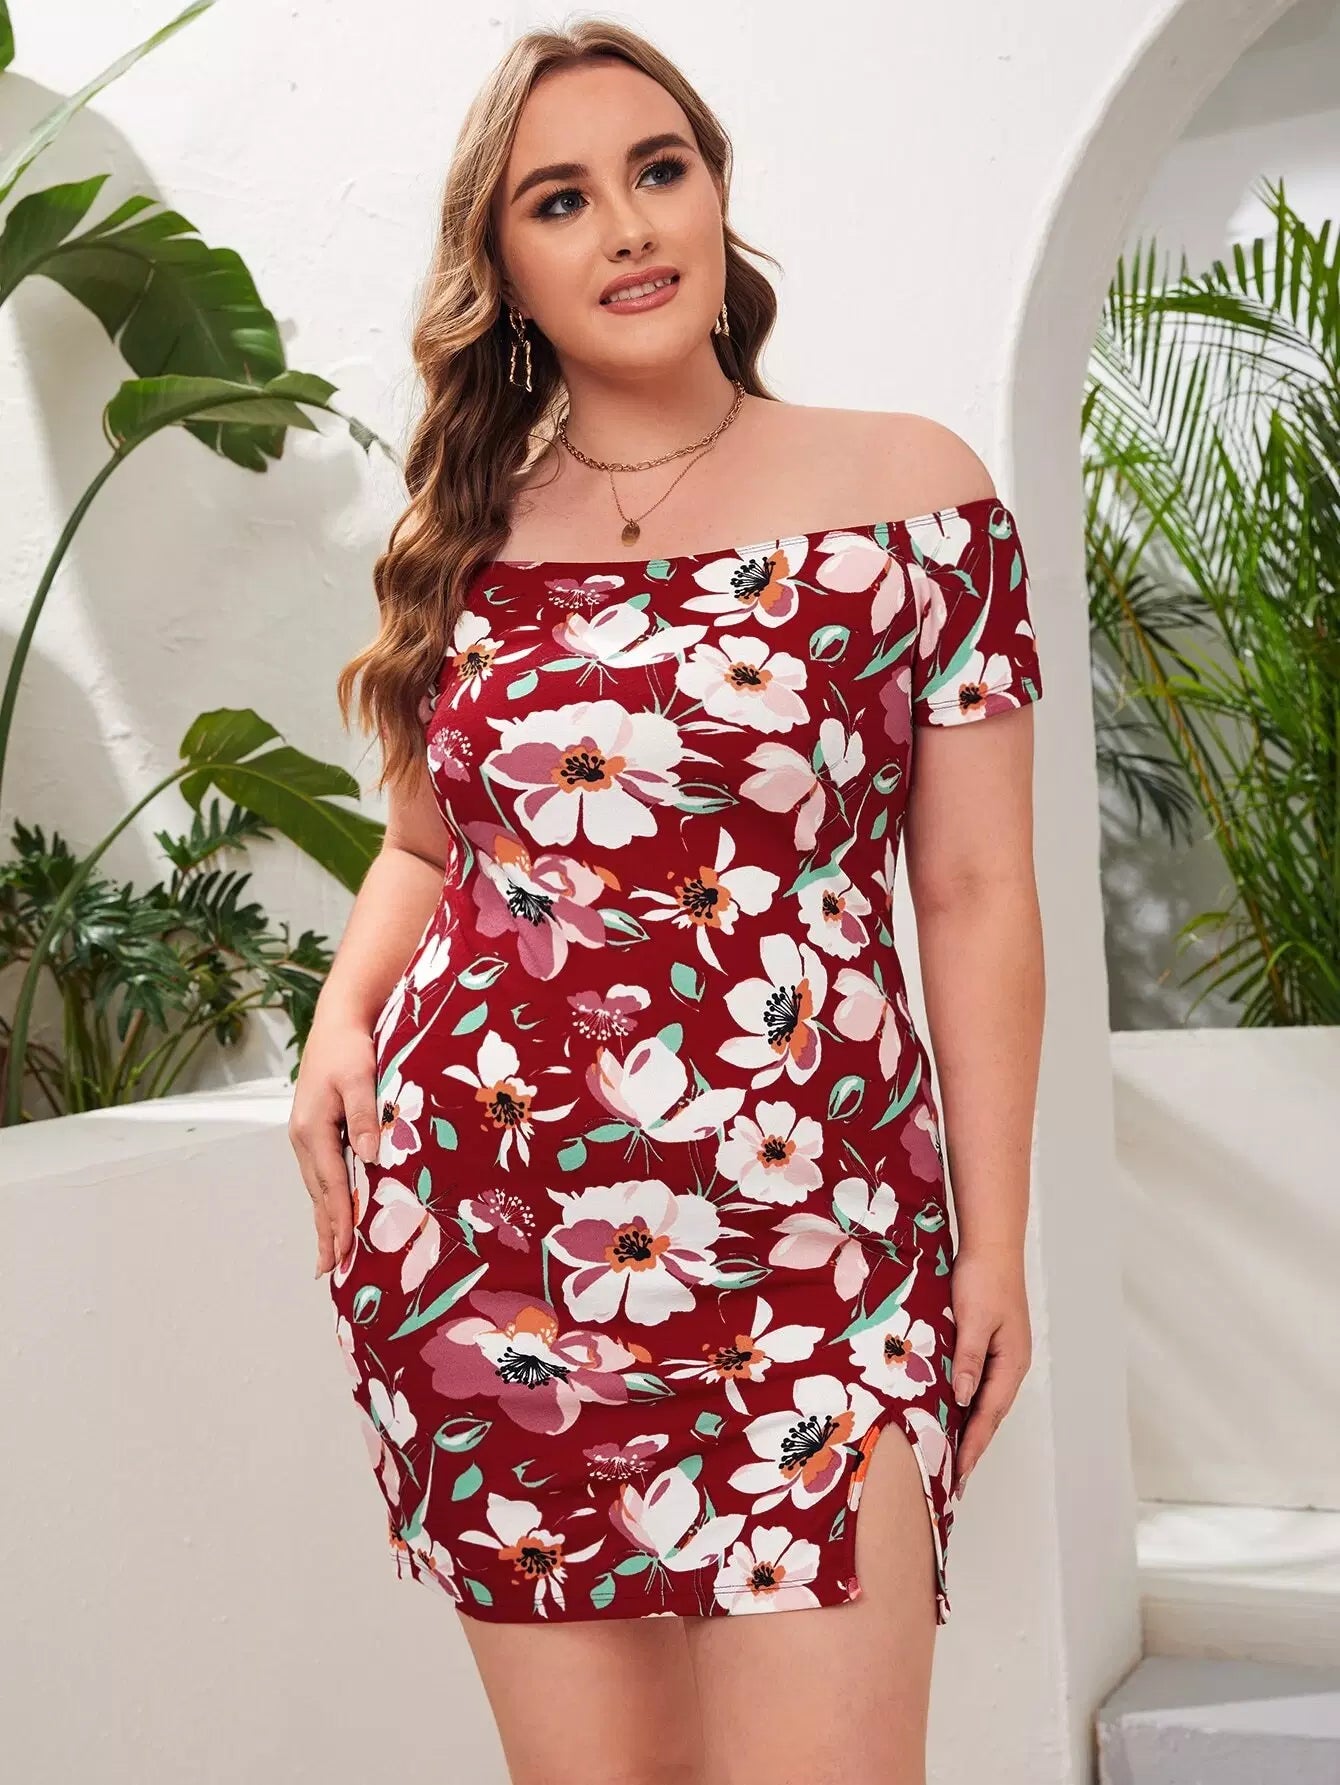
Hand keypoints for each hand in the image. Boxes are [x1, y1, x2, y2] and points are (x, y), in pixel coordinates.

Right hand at [287, 1012, 380, 1277]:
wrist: (339, 1019)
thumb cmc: (351, 1046)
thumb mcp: (360, 1077)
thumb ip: (366, 1116)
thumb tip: (370, 1158)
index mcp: (312, 1128)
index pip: (330, 1186)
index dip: (338, 1222)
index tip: (344, 1255)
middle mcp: (304, 1136)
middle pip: (318, 1194)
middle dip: (326, 1232)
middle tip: (331, 1271)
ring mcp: (307, 1133)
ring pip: (318, 1186)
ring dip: (324, 1219)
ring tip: (330, 1254)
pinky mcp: (316, 1128)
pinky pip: (322, 1172)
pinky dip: (327, 1197)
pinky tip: (335, 1211)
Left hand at [948, 1243, 1031, 1499]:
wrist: (992, 1244)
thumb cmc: (984, 1278)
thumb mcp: (973, 1319)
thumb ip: (968, 1360)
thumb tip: (963, 1400)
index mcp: (1011, 1362)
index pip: (989, 1414)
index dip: (972, 1445)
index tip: (958, 1474)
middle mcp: (1010, 1363)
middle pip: (990, 1414)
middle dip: (972, 1445)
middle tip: (954, 1478)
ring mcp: (1002, 1354)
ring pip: (984, 1400)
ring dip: (969, 1426)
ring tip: (951, 1454)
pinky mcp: (991, 1342)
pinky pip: (979, 1382)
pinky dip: (966, 1402)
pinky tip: (952, 1410)